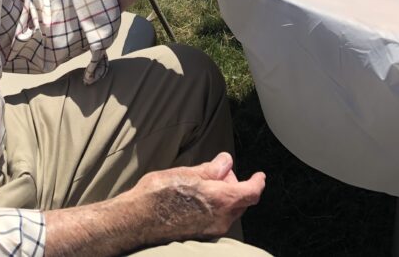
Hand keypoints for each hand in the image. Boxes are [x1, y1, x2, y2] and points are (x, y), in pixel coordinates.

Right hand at [44, 152, 265, 254]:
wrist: (138, 220)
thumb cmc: (159, 193)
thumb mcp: (186, 173)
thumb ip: (210, 169)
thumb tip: (226, 162)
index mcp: (221, 200)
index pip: (250, 192)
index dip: (257, 182)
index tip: (260, 175)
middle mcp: (221, 219)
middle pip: (240, 202)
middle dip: (235, 185)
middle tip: (219, 171)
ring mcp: (212, 231)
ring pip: (228, 211)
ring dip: (224, 196)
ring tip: (204, 183)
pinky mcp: (201, 236)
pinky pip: (217, 219)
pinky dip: (215, 207)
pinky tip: (197, 198)